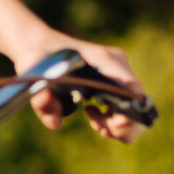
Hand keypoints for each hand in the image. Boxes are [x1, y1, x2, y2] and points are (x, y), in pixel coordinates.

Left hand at [18, 34, 149, 142]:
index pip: (133, 91)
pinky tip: (91, 112)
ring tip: (93, 120)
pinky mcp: (114, 78)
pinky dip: (113, 117)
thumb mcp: (33, 79)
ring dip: (117, 123)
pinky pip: (124, 104)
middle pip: (139, 103)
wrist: (39, 45)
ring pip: (134, 107)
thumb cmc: (37, 59)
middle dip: (124, 125)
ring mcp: (118, 71)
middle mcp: (117, 65)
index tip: (107, 125)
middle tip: (99, 128)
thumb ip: (41, 100)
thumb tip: (55, 125)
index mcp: (104, 61)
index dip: (128, 115)